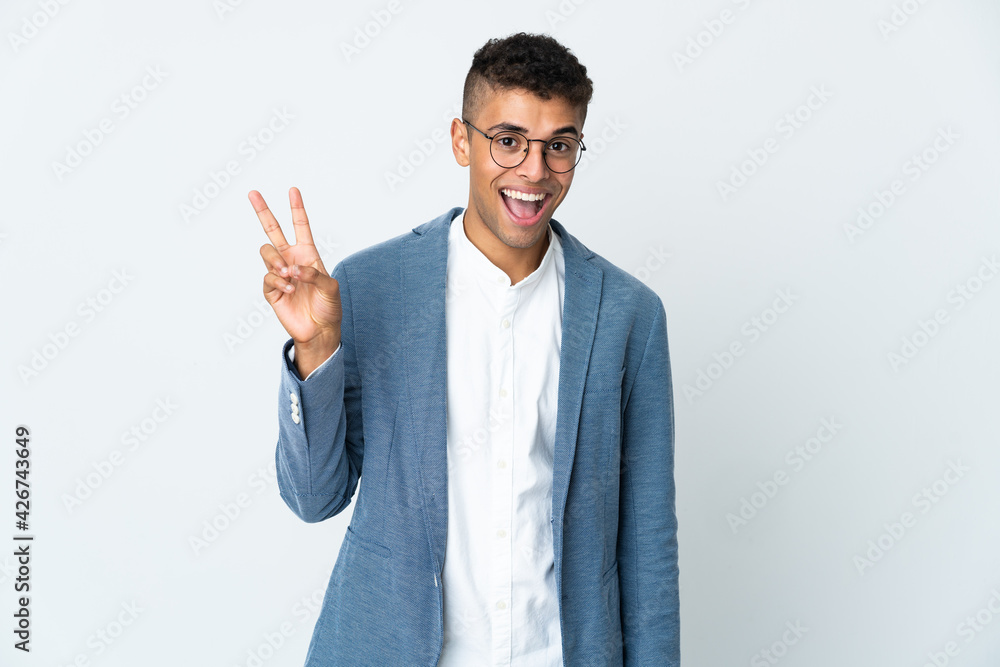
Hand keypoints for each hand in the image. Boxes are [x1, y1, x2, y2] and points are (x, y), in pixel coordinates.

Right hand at [252, 187, 341, 354]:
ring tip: (288, 274)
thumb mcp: (331, 287)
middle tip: (253, 193)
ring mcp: (280, 274)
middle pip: (273, 230)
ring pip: (267, 253)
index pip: (300, 226)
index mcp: (307, 254)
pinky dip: (278, 282)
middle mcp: (291, 260)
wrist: (319, 330)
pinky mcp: (271, 290)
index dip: (296, 208)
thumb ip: (314, 274)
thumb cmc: (329, 307)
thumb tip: (293, 269)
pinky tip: (289, 290)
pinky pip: (268, 278)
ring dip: (276, 261)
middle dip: (263, 211)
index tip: (293, 190)